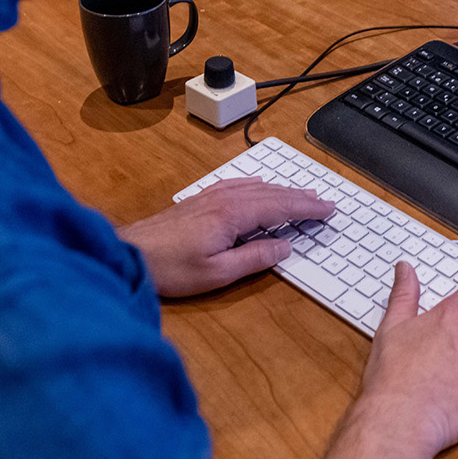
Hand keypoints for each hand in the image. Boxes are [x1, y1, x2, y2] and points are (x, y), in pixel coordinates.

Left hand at [121, 177, 336, 297]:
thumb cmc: (170, 269)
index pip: (280, 207)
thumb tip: (285, 247)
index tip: (329, 208)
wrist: (129, 254)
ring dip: (282, 190)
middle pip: (272, 193)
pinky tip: (260, 185)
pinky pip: (238, 185)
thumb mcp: (217, 273)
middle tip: (325, 200)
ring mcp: (210, 196)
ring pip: (256, 187)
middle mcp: (224, 198)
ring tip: (301, 193)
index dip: (307, 208)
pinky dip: (258, 185)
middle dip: (300, 196)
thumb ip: (254, 258)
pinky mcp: (199, 200)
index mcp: (233, 214)